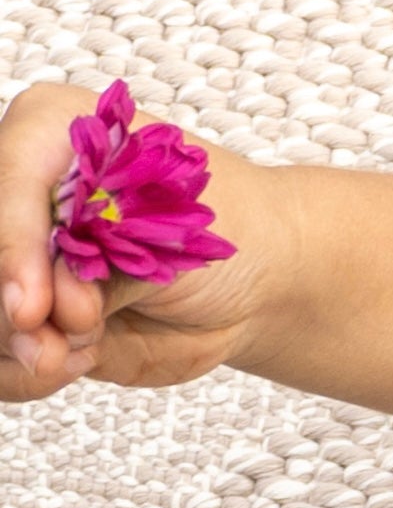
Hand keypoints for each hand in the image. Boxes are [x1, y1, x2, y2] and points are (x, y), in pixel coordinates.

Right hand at [0, 82, 289, 399]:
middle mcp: (17, 195)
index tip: (31, 308)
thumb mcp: (169, 230)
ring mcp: (14, 259)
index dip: (12, 252)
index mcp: (48, 134)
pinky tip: (82, 357)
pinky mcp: (21, 315)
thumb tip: (45, 312)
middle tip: (70, 338)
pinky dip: (27, 374)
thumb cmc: (221, 224)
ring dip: (21, 349)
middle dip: (13, 314)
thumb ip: (98, 268)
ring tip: (87, 348)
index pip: (6, 188)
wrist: (253, 273)